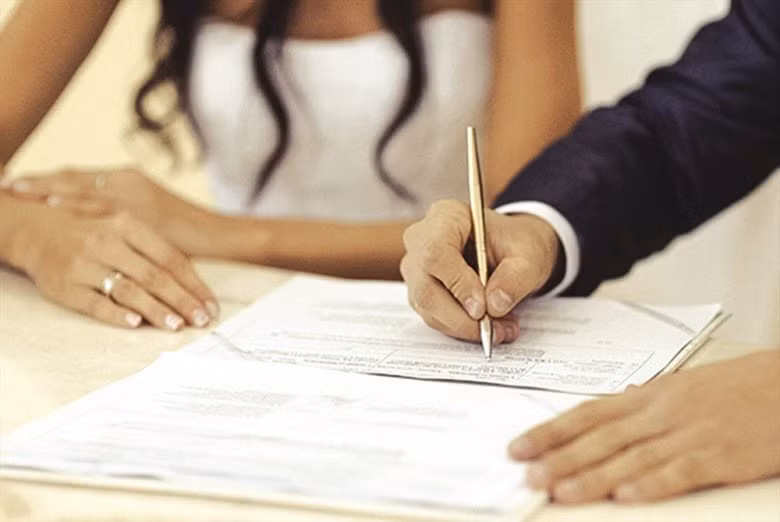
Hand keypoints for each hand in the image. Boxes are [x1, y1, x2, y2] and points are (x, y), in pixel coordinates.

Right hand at [8, 198, 217, 329]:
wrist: (36, 227)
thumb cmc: (93, 231)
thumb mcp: (124, 228)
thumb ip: (155, 251)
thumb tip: (194, 286)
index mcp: (128, 224)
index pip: (171, 258)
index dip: (194, 284)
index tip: (210, 305)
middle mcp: (107, 242)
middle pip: (154, 276)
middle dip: (182, 300)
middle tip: (200, 320)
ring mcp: (85, 263)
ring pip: (128, 290)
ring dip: (156, 310)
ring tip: (177, 325)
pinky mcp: (65, 285)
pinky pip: (94, 303)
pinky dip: (116, 314)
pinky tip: (135, 323)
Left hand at [9, 167, 213, 254]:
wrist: (224, 236)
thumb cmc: (192, 234)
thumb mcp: (153, 223)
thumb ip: (126, 222)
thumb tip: (102, 230)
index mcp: (130, 183)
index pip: (80, 179)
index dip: (48, 181)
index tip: (17, 183)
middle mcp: (129, 183)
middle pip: (74, 179)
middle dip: (38, 182)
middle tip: (5, 183)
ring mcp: (136, 195)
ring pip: (82, 187)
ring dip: (47, 188)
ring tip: (16, 188)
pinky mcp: (144, 210)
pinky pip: (103, 204)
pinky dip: (76, 201)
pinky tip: (55, 201)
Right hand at [400, 200, 559, 342]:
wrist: (511, 251)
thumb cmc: (516, 244)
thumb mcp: (529, 256)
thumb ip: (516, 277)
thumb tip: (495, 305)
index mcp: (445, 216)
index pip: (436, 252)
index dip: (457, 283)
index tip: (483, 308)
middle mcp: (421, 240)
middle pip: (426, 287)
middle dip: (461, 317)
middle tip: (496, 329)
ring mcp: (416, 268)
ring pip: (428, 308)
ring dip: (465, 326)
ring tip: (502, 328)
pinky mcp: (420, 292)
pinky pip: (434, 317)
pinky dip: (461, 328)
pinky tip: (490, 325)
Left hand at [508, 350, 779, 502]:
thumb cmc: (737, 386)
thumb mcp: (684, 386)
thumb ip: (646, 398)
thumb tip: (618, 398)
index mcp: (649, 395)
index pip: (588, 414)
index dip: (550, 431)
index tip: (519, 447)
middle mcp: (661, 412)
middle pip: (601, 438)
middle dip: (560, 458)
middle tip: (528, 475)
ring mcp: (690, 433)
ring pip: (631, 457)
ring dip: (593, 476)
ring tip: (561, 491)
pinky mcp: (721, 455)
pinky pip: (681, 471)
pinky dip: (652, 484)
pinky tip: (626, 497)